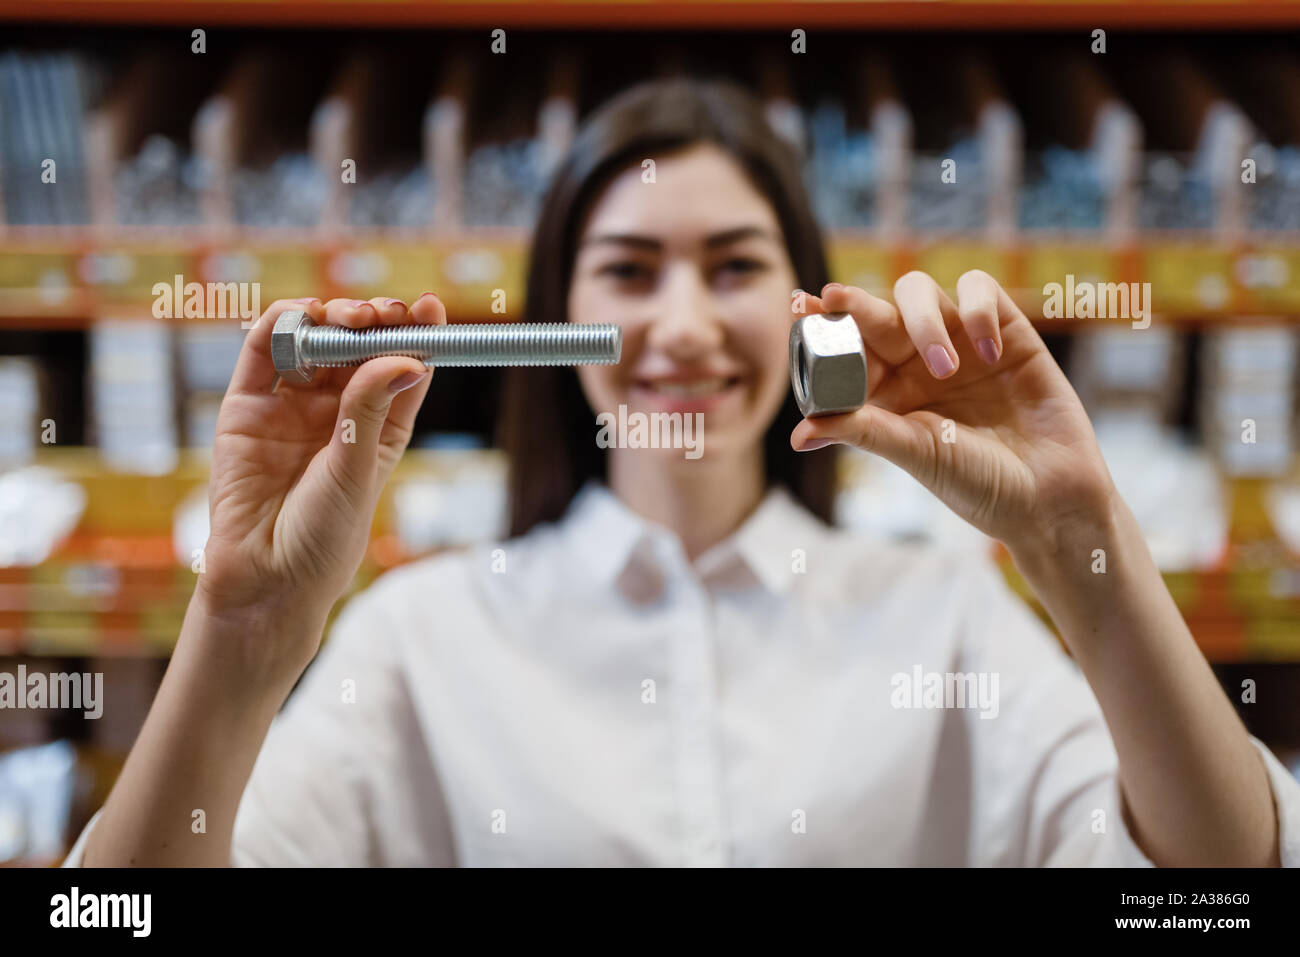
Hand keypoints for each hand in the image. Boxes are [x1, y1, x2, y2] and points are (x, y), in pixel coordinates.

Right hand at [196, 295, 442, 672]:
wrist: (265, 579)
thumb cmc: (323, 537)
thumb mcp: (357, 470)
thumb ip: (371, 410)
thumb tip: (406, 358)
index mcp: (377, 427)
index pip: (400, 367)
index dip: (416, 333)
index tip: (431, 307)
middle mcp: (336, 410)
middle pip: (358, 345)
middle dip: (374, 319)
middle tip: (385, 313)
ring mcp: (290, 404)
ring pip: (314, 340)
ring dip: (333, 316)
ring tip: (352, 318)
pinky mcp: (246, 406)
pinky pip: (261, 352)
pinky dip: (282, 324)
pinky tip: (304, 316)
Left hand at [792, 270, 1117, 550]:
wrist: (1049, 499)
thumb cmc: (977, 483)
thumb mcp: (915, 453)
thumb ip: (862, 431)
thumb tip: (799, 435)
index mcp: (887, 391)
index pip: (848, 347)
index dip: (825, 326)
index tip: (801, 308)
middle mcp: (917, 362)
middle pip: (877, 313)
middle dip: (856, 305)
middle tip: (837, 300)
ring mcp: (961, 343)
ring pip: (921, 292)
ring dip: (922, 319)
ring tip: (943, 368)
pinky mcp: (1006, 331)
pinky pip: (980, 290)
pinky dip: (977, 311)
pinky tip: (987, 353)